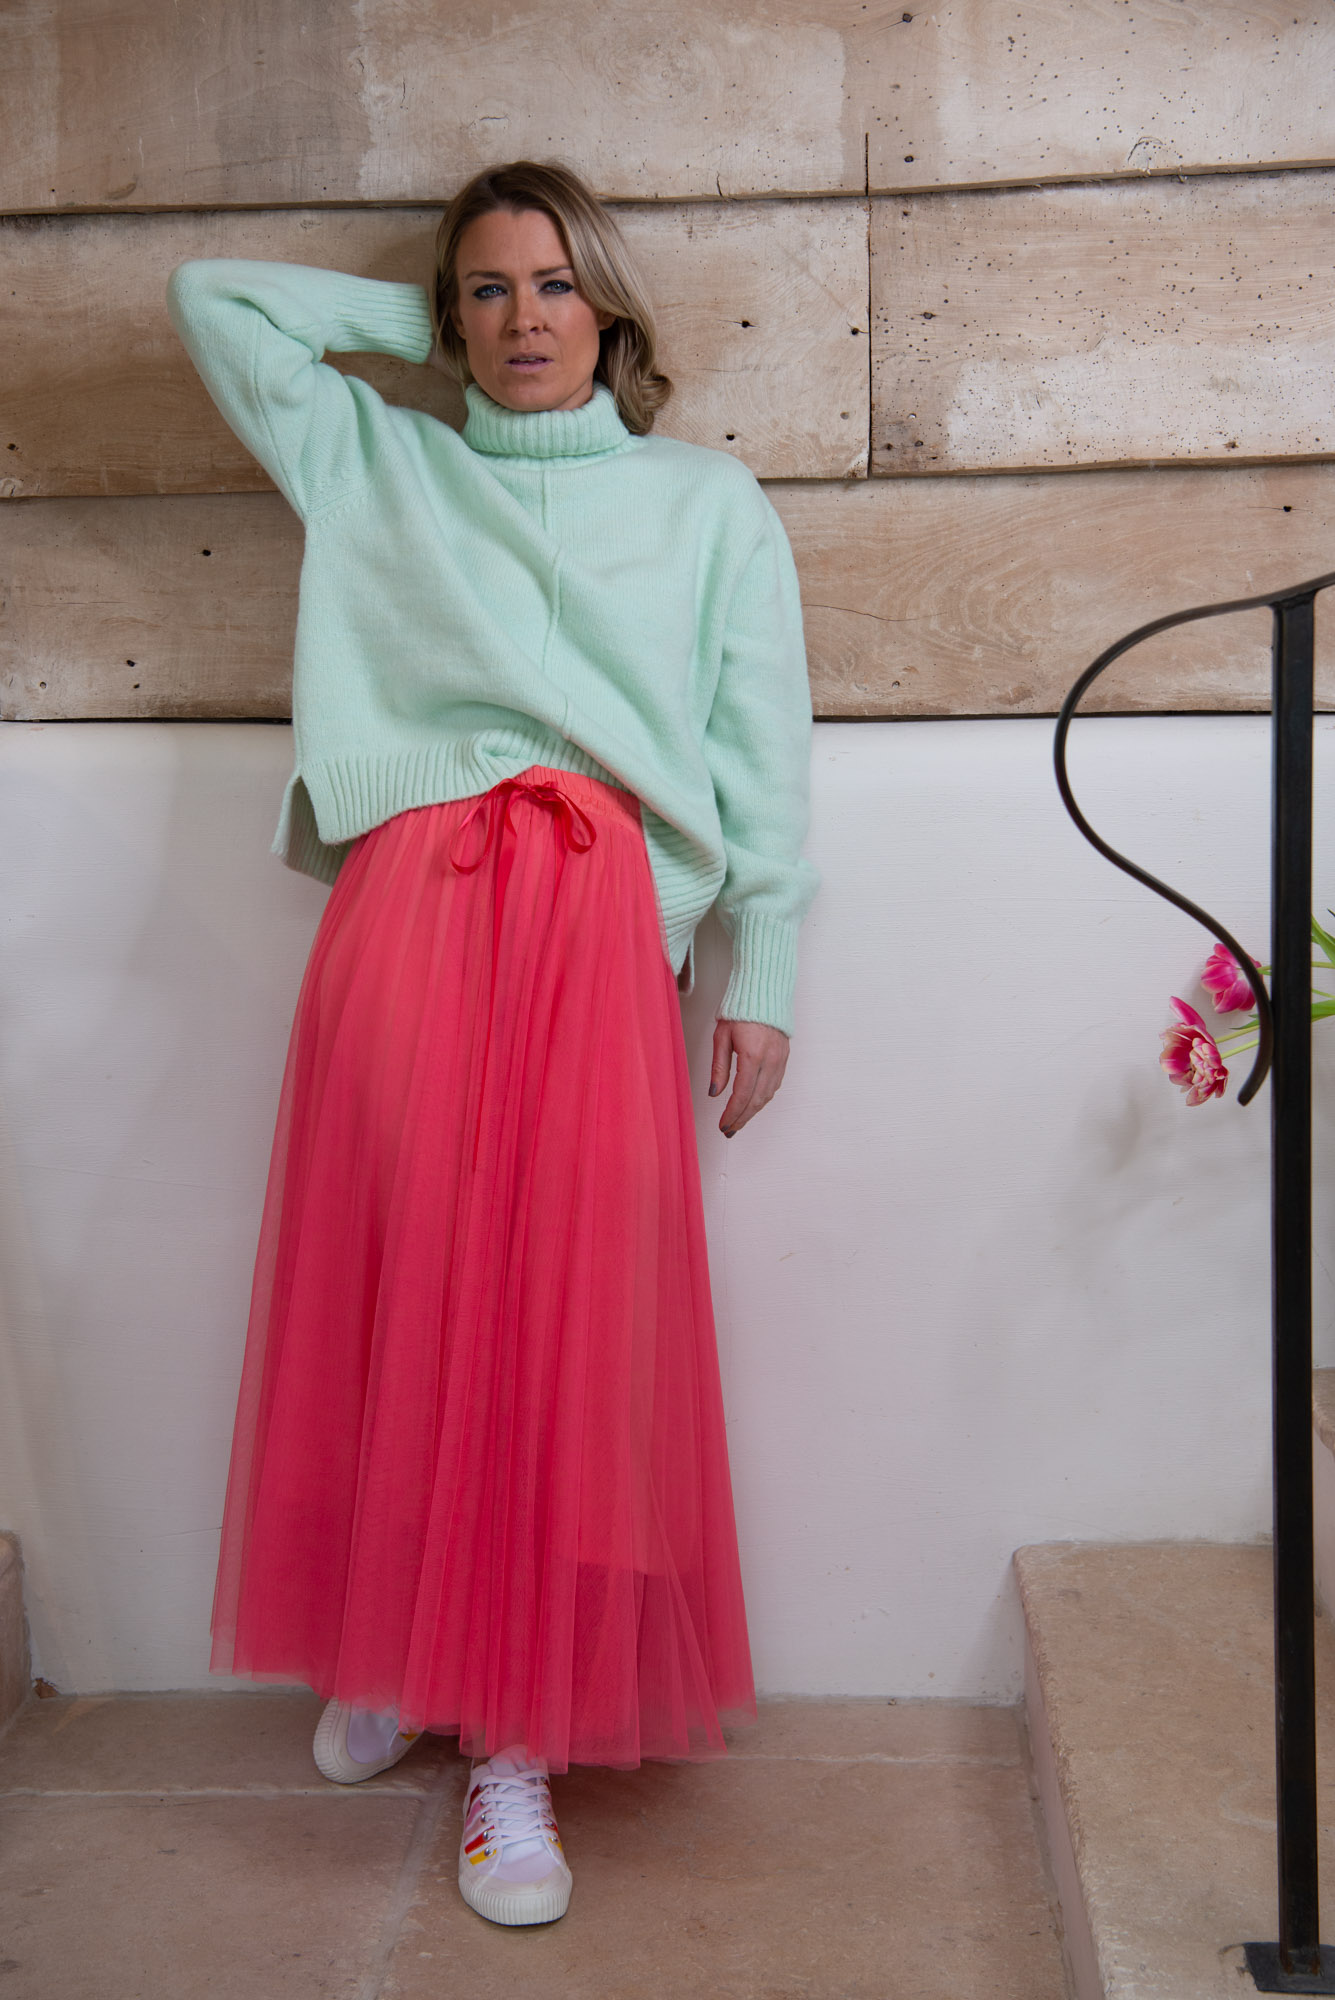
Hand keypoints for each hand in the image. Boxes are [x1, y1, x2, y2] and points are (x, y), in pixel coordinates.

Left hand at [709, 1018, 789, 1137]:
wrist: (764, 994)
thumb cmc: (740, 1012)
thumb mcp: (721, 1037)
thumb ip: (719, 1067)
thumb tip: (715, 1093)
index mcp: (752, 1055)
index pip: (742, 1094)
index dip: (732, 1113)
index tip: (723, 1125)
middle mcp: (770, 1060)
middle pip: (756, 1100)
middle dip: (742, 1118)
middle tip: (729, 1129)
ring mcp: (780, 1060)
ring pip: (767, 1095)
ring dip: (753, 1111)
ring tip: (739, 1121)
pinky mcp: (784, 1058)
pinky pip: (775, 1085)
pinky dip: (763, 1098)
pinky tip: (753, 1103)